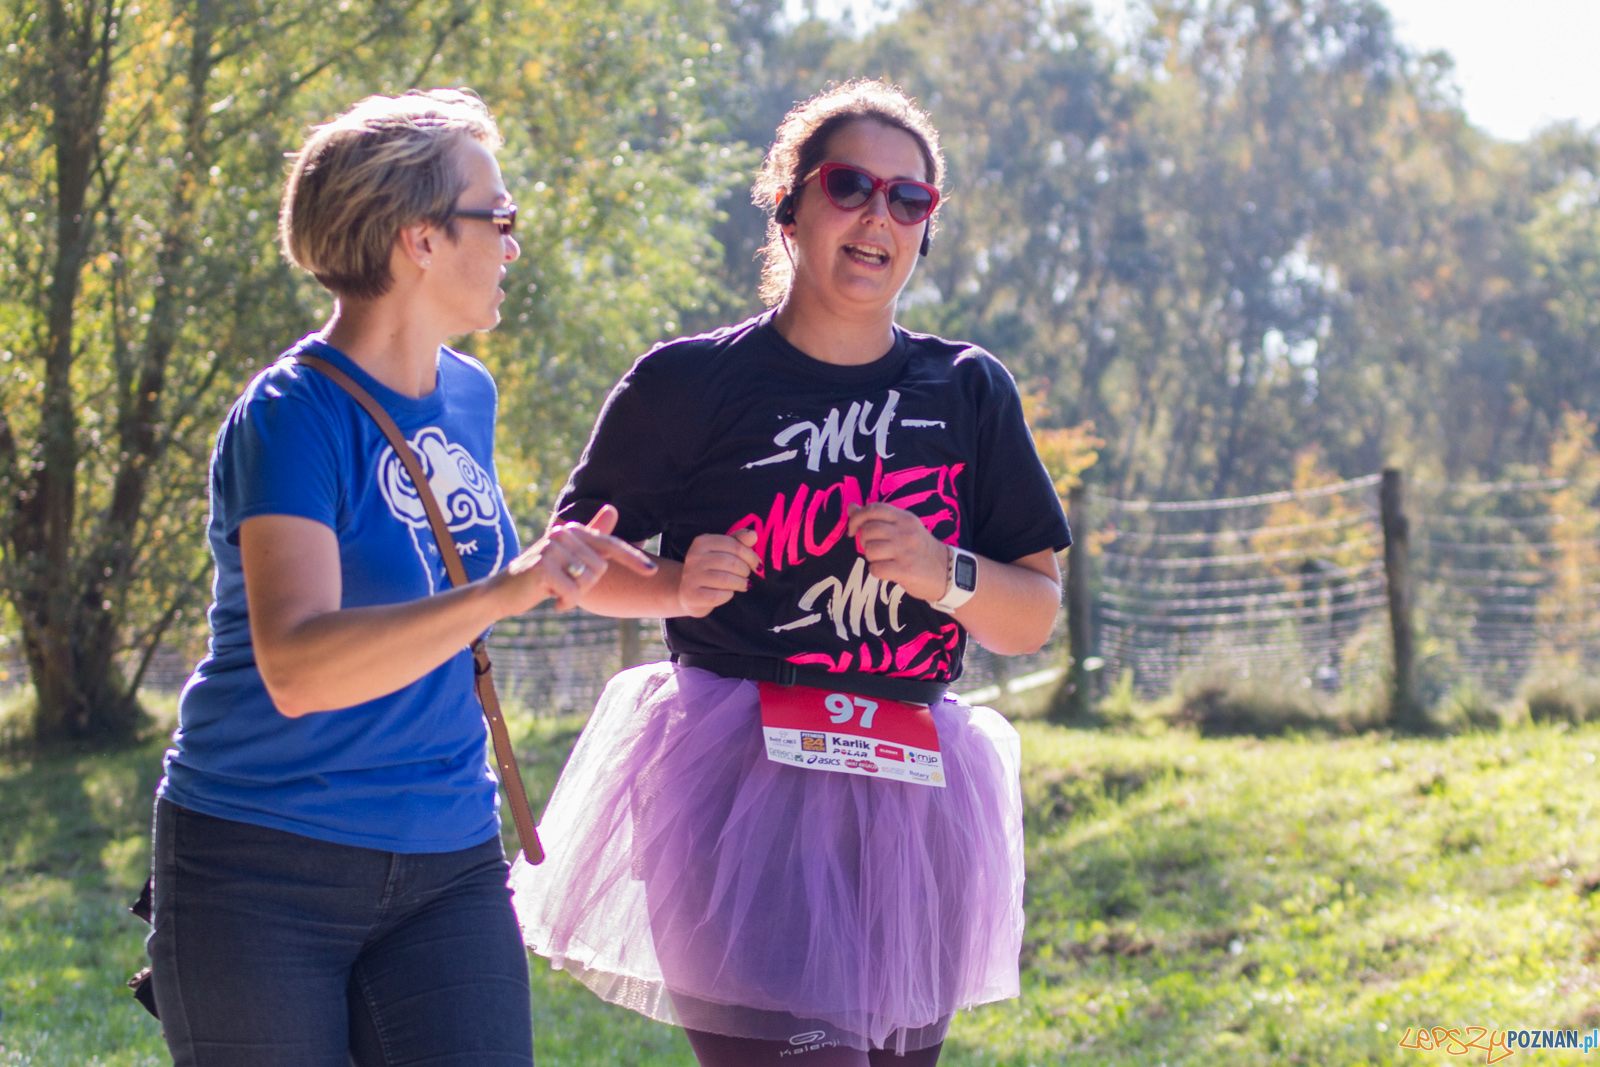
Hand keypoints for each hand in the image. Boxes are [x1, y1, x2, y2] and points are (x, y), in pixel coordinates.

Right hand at [500, 504, 657, 612]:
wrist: (502, 592)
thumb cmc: (541, 576)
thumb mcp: (569, 555)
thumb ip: (592, 535)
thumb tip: (613, 508)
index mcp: (572, 530)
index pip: (610, 544)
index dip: (633, 558)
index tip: (652, 572)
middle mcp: (563, 533)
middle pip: (600, 568)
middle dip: (587, 586)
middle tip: (566, 587)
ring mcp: (552, 548)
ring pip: (588, 580)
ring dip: (576, 594)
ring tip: (557, 591)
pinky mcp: (544, 567)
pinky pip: (573, 592)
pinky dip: (566, 603)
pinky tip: (552, 601)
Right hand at [678, 528, 760, 617]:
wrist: (690, 593)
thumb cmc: (711, 570)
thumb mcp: (724, 552)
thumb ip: (739, 542)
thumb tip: (754, 535)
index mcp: (702, 541)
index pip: (734, 545)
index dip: (750, 556)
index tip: (756, 564)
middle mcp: (694, 556)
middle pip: (731, 562)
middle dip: (745, 570)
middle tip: (746, 576)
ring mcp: (691, 576)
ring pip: (726, 580)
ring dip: (740, 583)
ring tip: (742, 584)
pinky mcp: (691, 594)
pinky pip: (718, 596)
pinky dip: (728, 595)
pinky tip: (727, 593)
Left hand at [846, 503, 948, 601]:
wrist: (946, 572)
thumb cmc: (920, 549)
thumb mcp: (904, 527)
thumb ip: (878, 518)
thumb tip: (851, 507)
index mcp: (905, 518)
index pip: (874, 508)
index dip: (857, 518)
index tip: (853, 530)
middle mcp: (905, 532)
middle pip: (869, 530)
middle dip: (865, 541)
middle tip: (876, 548)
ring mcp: (905, 551)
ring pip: (870, 550)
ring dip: (871, 558)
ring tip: (884, 560)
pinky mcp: (905, 570)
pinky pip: (876, 569)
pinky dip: (877, 571)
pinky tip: (888, 571)